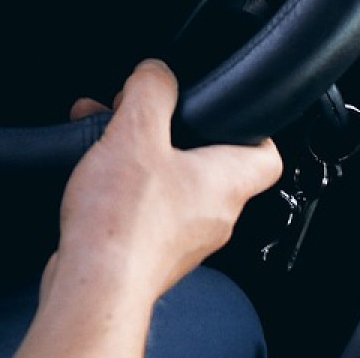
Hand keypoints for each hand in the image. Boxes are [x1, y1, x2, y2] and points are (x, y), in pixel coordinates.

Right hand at [50, 60, 282, 305]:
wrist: (93, 287)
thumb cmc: (123, 224)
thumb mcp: (136, 132)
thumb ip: (152, 91)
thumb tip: (156, 72)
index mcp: (226, 183)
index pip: (267, 154)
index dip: (253, 127)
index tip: (229, 110)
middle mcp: (214, 216)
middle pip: (208, 164)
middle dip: (171, 134)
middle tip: (142, 116)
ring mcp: (184, 240)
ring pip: (171, 185)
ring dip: (141, 158)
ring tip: (105, 139)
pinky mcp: (151, 255)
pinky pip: (145, 211)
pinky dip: (123, 188)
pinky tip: (93, 177)